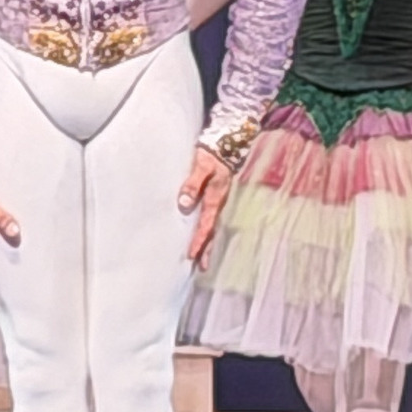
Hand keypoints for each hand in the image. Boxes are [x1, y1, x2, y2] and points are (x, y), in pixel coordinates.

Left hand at [178, 146, 232, 264]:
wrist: (227, 144)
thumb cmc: (211, 155)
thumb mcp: (201, 166)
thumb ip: (192, 184)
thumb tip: (183, 204)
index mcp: (215, 198)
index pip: (206, 224)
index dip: (199, 239)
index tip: (192, 255)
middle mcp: (219, 203)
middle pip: (213, 231)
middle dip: (207, 249)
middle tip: (202, 267)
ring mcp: (219, 201)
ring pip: (214, 226)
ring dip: (209, 243)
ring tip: (203, 261)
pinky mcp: (216, 198)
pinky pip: (212, 219)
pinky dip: (208, 231)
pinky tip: (204, 239)